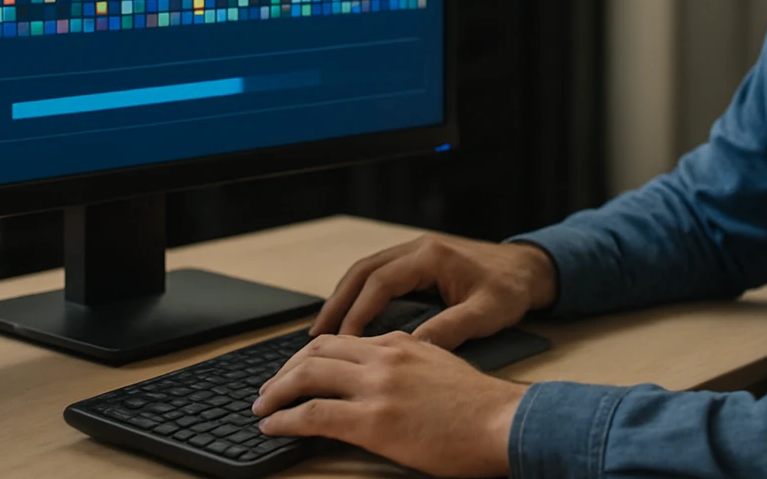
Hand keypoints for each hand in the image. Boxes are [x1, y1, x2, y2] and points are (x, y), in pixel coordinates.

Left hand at [251, 330, 527, 477]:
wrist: (505, 422)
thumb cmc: (483, 407)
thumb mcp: (444, 367)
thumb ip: (412, 363)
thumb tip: (388, 379)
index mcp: (402, 343)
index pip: (343, 339)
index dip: (312, 355)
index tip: (297, 371)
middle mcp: (385, 356)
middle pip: (317, 350)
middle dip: (285, 369)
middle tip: (269, 388)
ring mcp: (378, 387)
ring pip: (307, 376)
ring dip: (276, 391)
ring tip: (261, 407)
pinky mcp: (373, 420)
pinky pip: (312, 414)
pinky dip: (285, 419)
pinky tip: (273, 427)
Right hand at [310, 233, 556, 348]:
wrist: (529, 269)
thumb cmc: (510, 289)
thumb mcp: (485, 313)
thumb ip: (450, 329)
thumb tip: (412, 349)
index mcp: (431, 256)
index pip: (380, 282)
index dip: (357, 312)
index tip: (341, 341)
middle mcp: (417, 248)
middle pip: (362, 272)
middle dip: (336, 303)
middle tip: (315, 336)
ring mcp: (415, 252)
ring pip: (365, 271)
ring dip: (343, 298)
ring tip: (324, 330)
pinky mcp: (417, 262)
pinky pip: (377, 275)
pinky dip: (358, 295)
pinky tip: (349, 318)